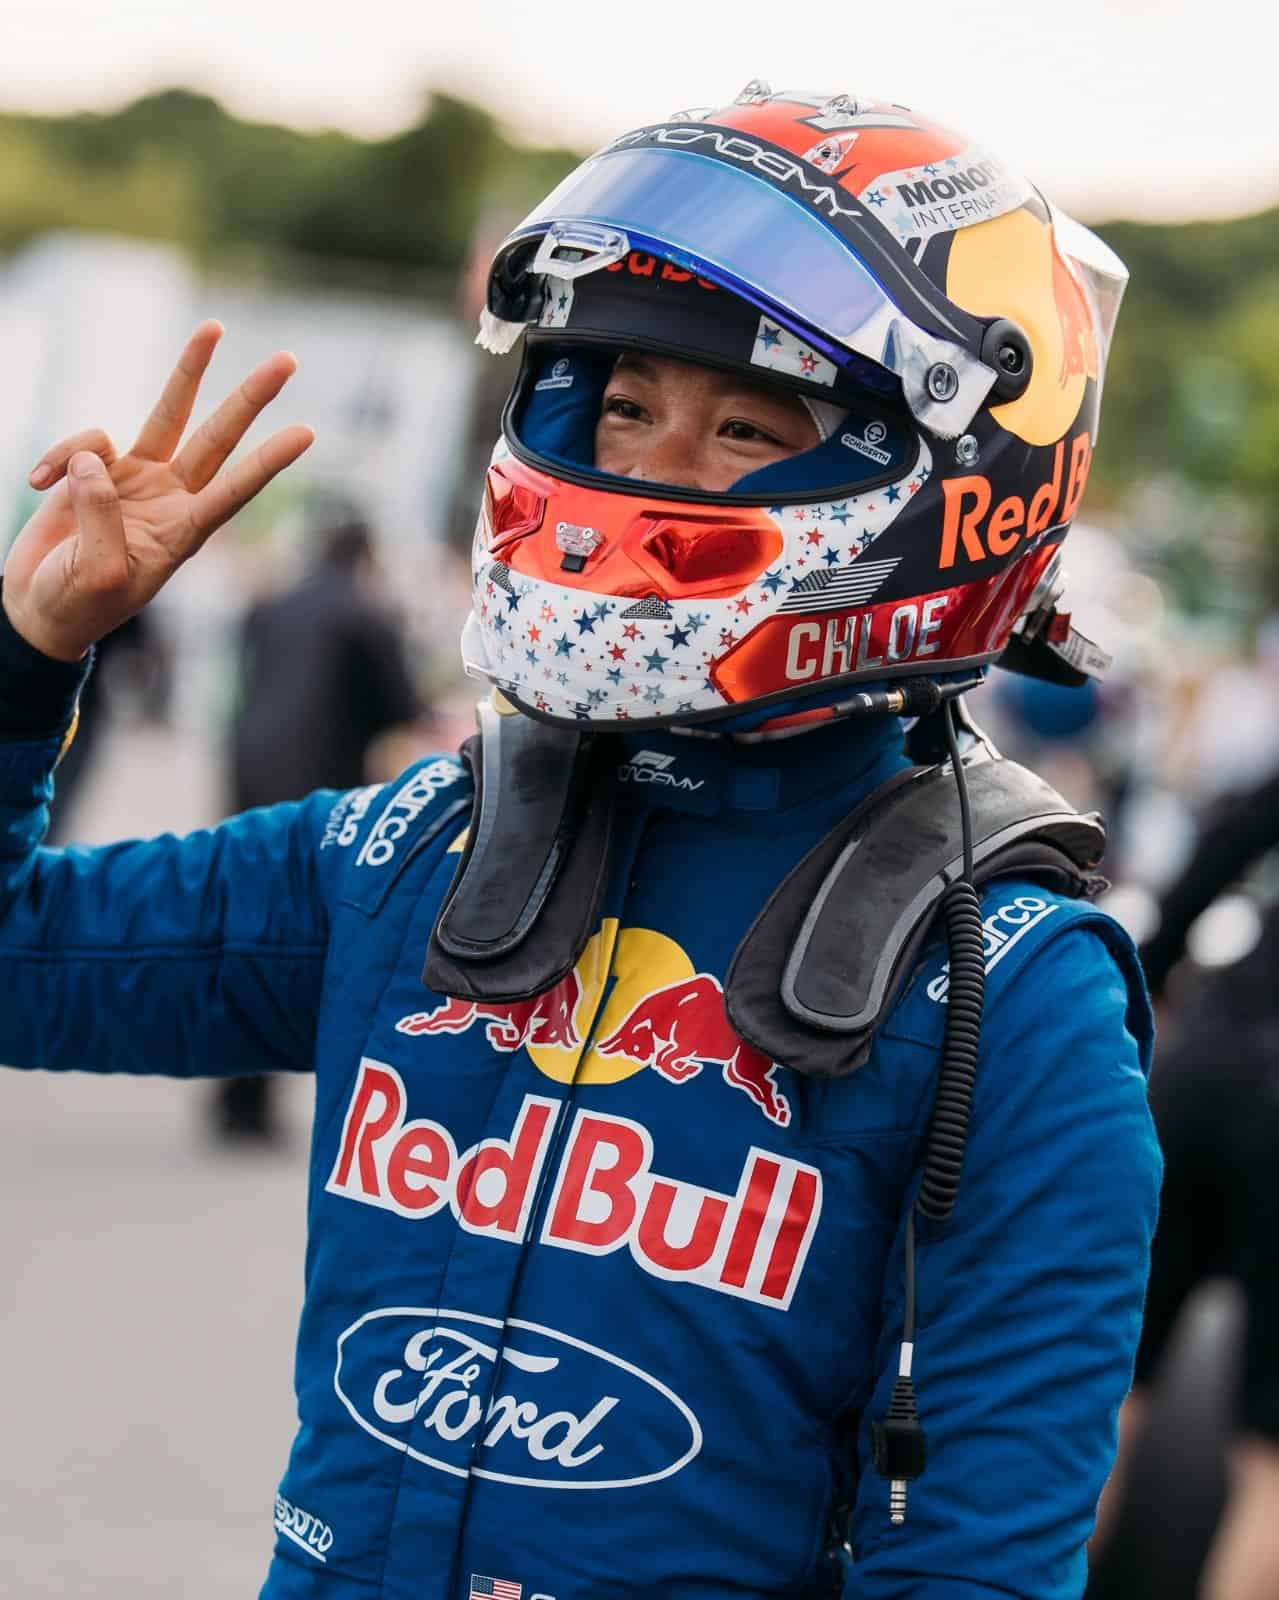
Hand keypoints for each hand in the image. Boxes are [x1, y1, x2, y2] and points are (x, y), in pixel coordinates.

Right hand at [1, 321, 313, 661]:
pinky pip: (85, 440)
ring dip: (192, 370)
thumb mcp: (96, 575)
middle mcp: (169, 499)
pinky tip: (36, 483)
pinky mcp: (96, 468)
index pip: (234, 491)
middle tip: (288, 361)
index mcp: (182, 533)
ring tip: (215, 327)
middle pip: (217, 437)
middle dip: (251, 398)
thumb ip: (100, 516)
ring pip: (169, 413)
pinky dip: (58, 453)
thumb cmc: (76, 604)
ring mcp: (136, 479)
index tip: (308, 433)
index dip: (268, 461)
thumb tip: (94, 458)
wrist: (37, 608)